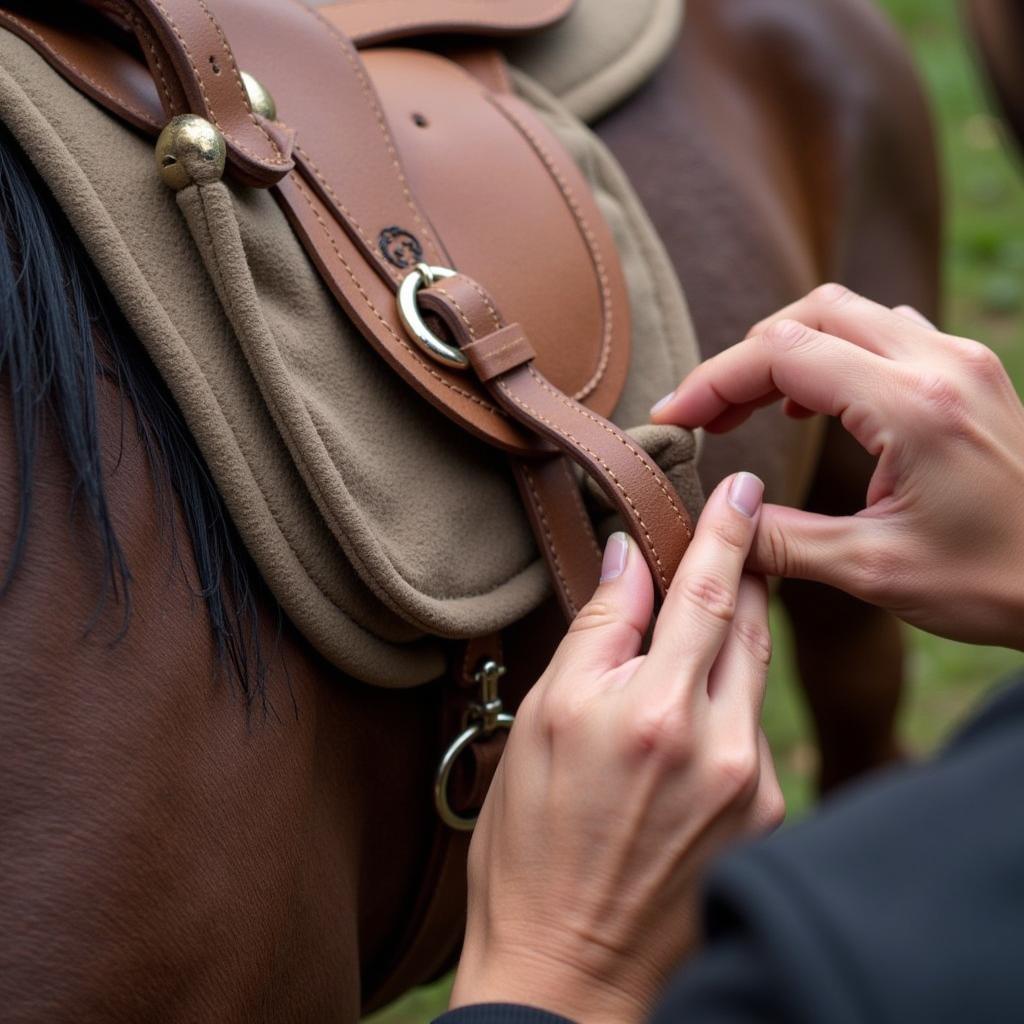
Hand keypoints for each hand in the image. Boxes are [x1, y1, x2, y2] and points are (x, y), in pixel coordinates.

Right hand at [449, 474, 782, 1023]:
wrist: (571, 963)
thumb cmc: (533, 842)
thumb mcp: (542, 720)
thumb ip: (596, 632)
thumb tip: (629, 561)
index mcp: (655, 710)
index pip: (704, 593)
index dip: (726, 532)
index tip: (744, 487)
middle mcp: (719, 742)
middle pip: (747, 625)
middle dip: (740, 573)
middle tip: (731, 531)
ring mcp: (751, 782)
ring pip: (753, 672)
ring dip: (734, 632)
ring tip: (704, 610)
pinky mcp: (765, 812)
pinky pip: (754, 725)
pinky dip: (729, 695)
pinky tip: (693, 704)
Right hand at [653, 284, 1023, 650]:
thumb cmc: (998, 582)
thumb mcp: (876, 570)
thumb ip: (784, 541)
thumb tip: (720, 528)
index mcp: (912, 407)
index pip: (783, 353)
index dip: (713, 379)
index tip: (674, 417)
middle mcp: (939, 363)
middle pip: (810, 313)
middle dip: (744, 358)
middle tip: (709, 415)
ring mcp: (960, 361)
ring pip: (848, 312)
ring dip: (787, 349)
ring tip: (750, 406)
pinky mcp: (970, 374)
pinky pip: (885, 332)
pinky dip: (832, 353)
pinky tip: (814, 401)